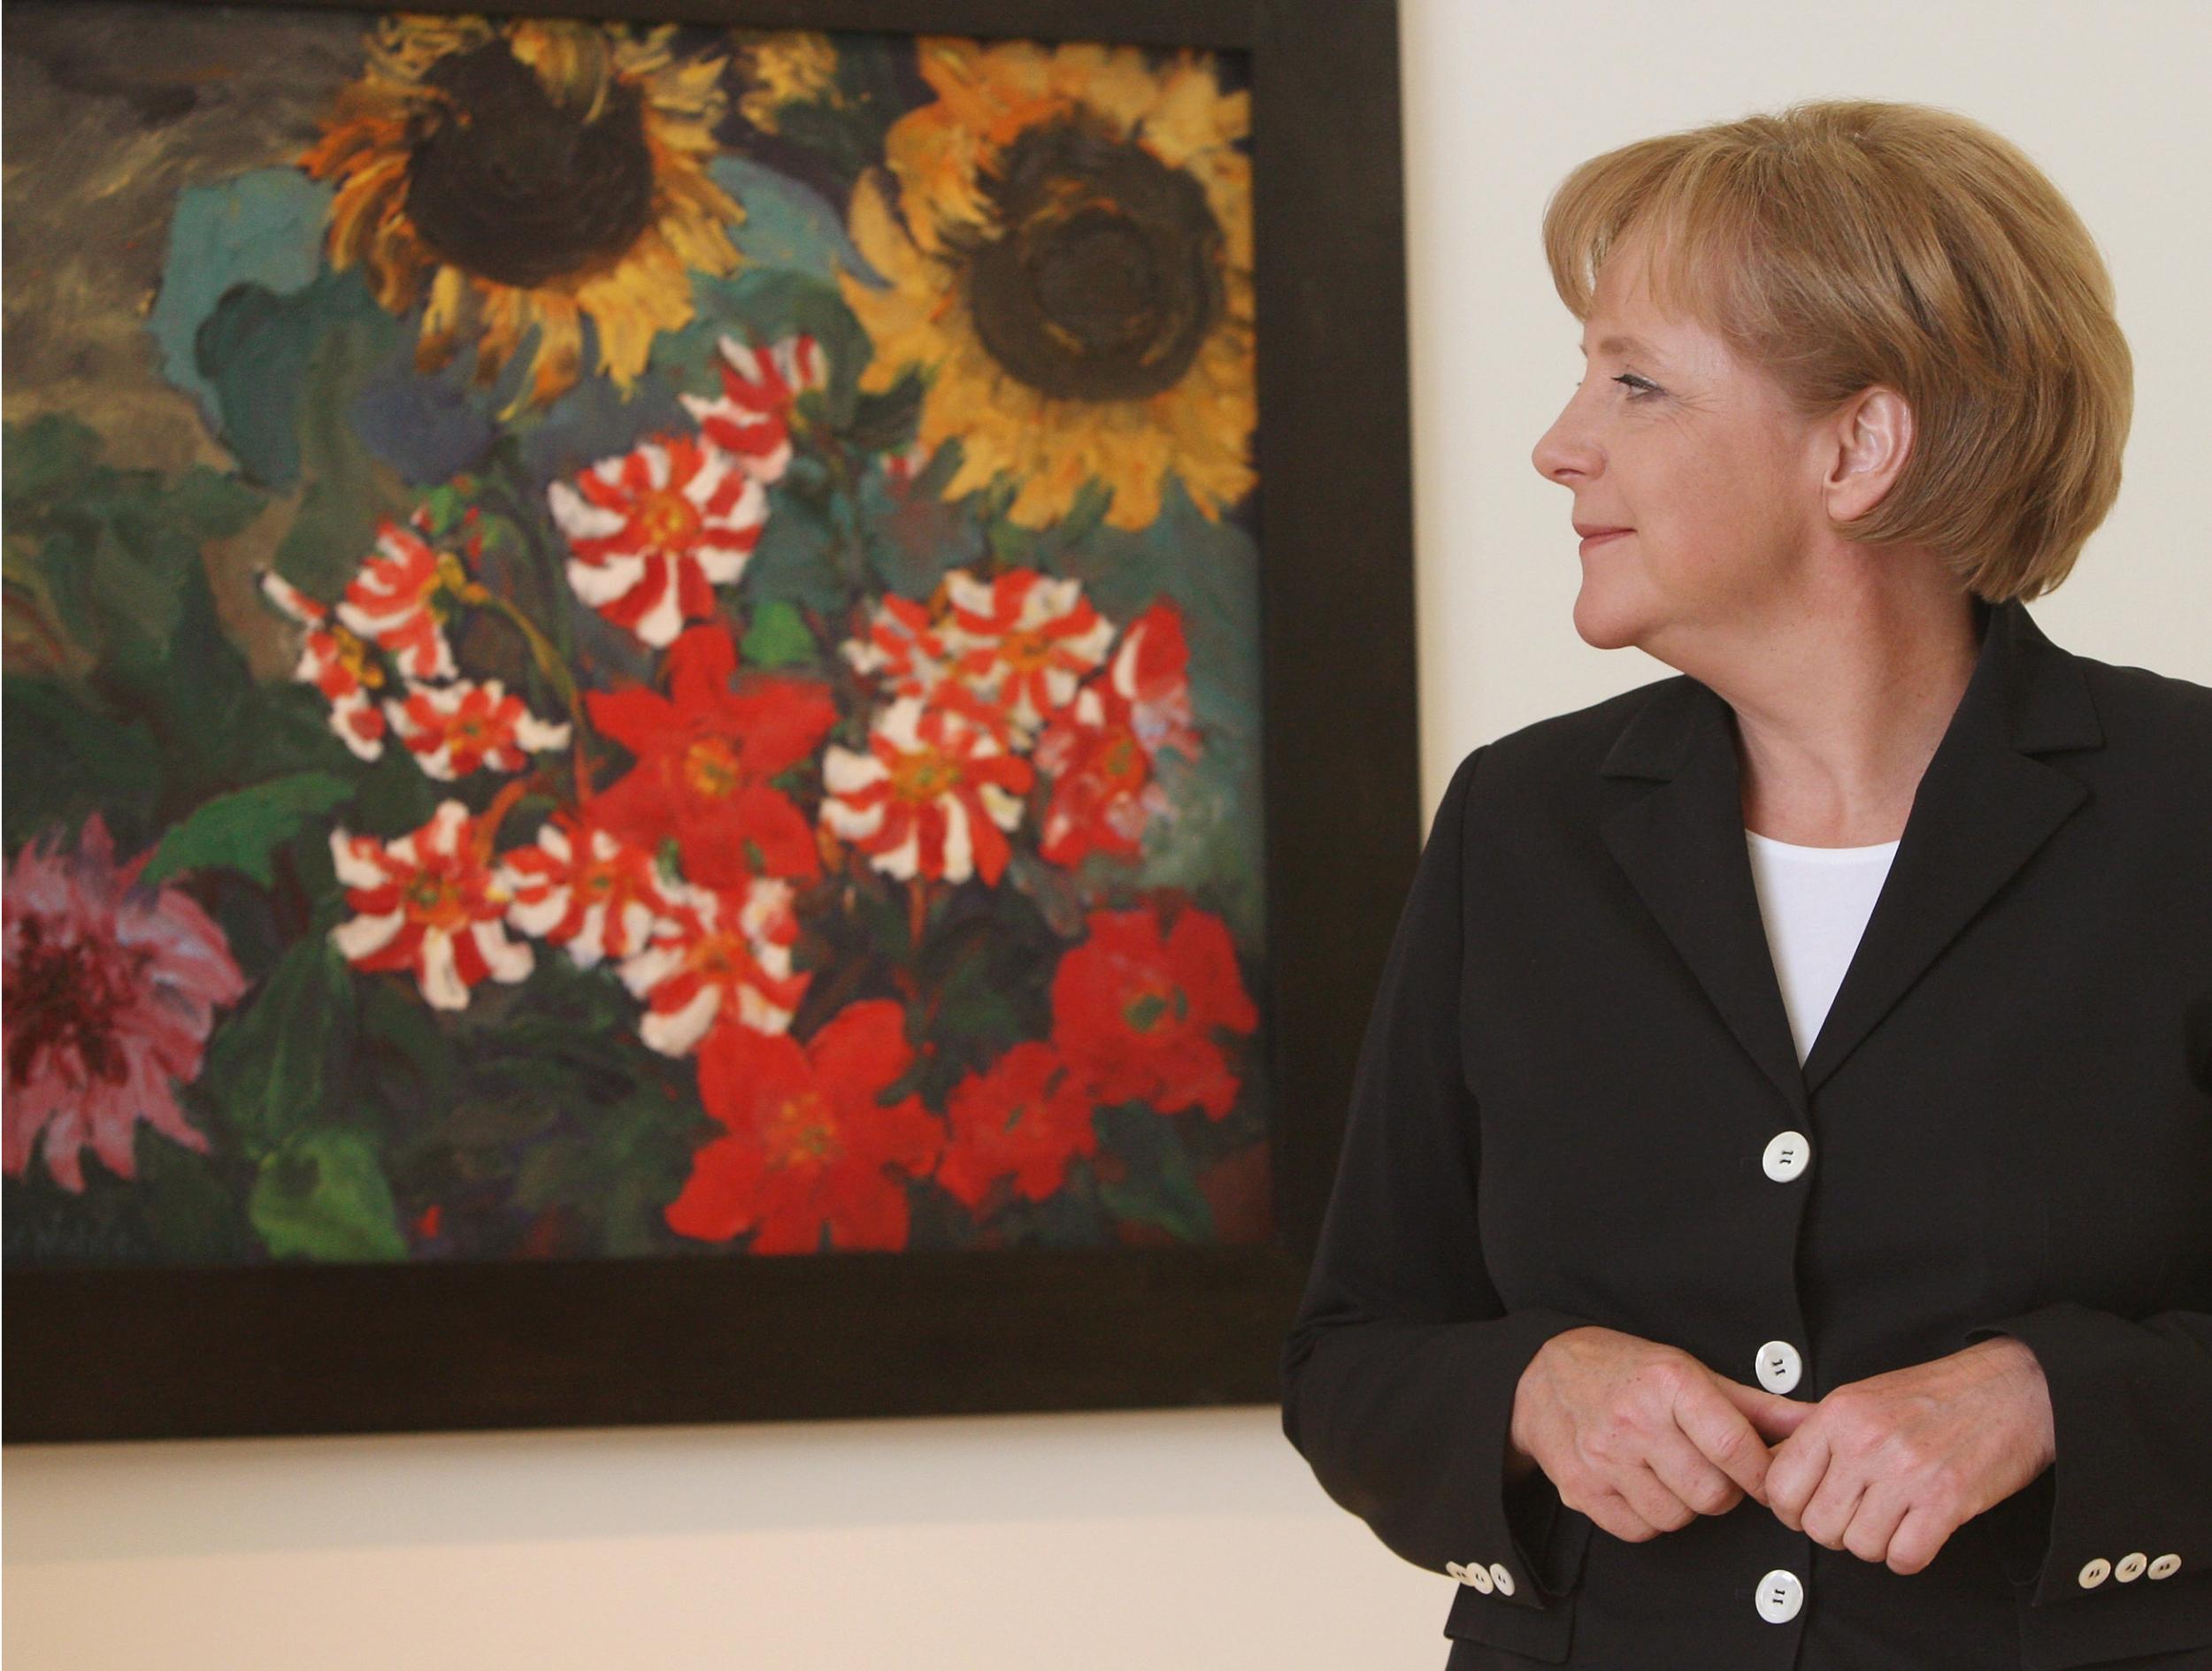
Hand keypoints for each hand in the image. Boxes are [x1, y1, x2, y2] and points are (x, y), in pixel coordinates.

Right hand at [1509, 1325, 1809, 1543]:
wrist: (1543, 1373)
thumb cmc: (1628, 1372)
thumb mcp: (1693, 1373)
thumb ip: (1758, 1407)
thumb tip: (1818, 1423)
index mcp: (1669, 1383)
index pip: (1734, 1448)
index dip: (1760, 1474)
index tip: (1763, 1478)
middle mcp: (1634, 1419)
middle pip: (1712, 1495)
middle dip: (1722, 1491)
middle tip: (1709, 1471)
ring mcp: (1603, 1456)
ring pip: (1677, 1518)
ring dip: (1684, 1505)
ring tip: (1670, 1474)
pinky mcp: (1580, 1488)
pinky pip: (1639, 1531)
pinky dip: (1648, 1518)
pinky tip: (1641, 1486)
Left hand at [1754, 1337, 2055, 1575]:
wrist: (2012, 1391)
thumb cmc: (1937, 1396)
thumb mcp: (1861, 1397)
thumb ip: (1812, 1429)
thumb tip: (1768, 1457)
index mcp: (1838, 1414)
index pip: (1779, 1486)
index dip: (1792, 1510)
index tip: (1810, 1508)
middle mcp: (1866, 1441)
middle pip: (1818, 1525)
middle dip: (1837, 1530)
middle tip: (1860, 1515)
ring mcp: (1905, 1471)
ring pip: (1860, 1546)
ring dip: (1877, 1544)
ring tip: (1893, 1518)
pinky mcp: (1946, 1500)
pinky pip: (1904, 1558)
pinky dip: (1909, 1557)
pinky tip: (1918, 1532)